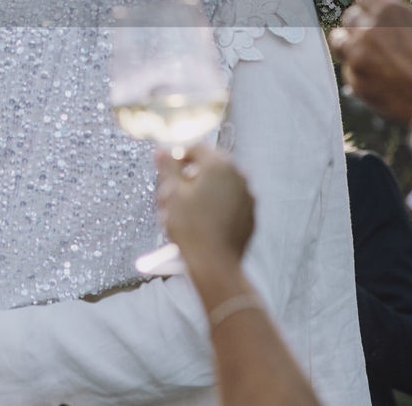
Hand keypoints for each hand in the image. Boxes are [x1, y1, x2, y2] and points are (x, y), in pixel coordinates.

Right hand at [156, 144, 253, 268]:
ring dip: (203, 189)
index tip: (168, 168)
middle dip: (190, 174)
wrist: (215, 264)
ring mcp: (247, 195)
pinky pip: (231, 200)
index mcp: (218, 165)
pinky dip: (217, 203)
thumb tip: (161, 151)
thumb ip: (167, 168)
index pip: (197, 147)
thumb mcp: (172, 194)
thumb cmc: (191, 228)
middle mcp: (238, 175)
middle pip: (210, 164)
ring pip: (220, 183)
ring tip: (185, 209)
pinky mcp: (250, 213)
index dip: (179, 155)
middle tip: (173, 191)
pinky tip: (203, 220)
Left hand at [329, 0, 411, 122]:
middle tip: (375, 38)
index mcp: (390, 11)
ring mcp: (359, 56)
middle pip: (351, 16)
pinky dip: (359, 71)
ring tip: (367, 54)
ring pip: (339, 40)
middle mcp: (369, 29)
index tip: (374, 13)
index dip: (372, 6)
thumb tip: (382, 3)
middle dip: (361, 24)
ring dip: (350, 44)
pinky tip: (380, 79)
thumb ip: (402, 14)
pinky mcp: (355, 80)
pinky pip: (349, 68)